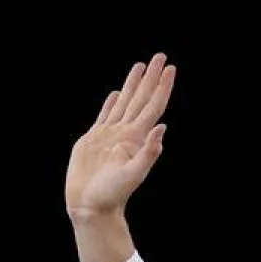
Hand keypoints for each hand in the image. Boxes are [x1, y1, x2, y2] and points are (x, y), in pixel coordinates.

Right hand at [65, 53, 176, 218]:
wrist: (90, 206)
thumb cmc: (112, 194)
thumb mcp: (133, 174)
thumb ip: (148, 153)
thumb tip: (162, 128)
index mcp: (136, 138)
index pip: (153, 106)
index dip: (162, 87)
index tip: (170, 68)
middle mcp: (126, 133)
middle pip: (141, 98)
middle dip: (150, 77)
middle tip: (160, 56)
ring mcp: (110, 134)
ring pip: (124, 102)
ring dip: (133, 84)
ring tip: (140, 66)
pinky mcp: (94, 139)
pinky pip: (105, 114)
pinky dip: (112, 102)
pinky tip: (116, 93)